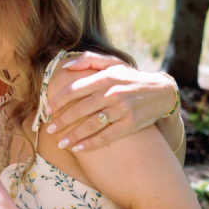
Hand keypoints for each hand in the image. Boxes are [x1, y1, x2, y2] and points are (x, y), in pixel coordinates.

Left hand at [44, 53, 176, 150]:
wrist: (162, 92)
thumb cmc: (131, 77)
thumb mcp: (113, 63)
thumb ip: (89, 60)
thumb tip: (66, 66)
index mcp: (105, 77)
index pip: (75, 89)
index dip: (58, 101)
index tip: (47, 110)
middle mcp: (112, 93)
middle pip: (80, 110)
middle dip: (62, 121)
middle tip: (49, 129)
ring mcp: (122, 110)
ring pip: (91, 125)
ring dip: (73, 136)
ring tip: (60, 143)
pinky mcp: (130, 124)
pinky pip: (106, 136)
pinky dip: (91, 143)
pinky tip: (78, 148)